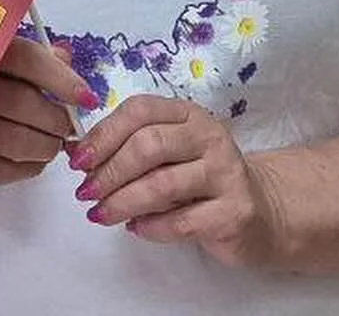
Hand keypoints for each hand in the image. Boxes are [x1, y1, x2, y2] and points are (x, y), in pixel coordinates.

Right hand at [0, 38, 96, 186]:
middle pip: (24, 103)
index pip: (26, 60)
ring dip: (45, 146)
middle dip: (56, 119)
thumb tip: (64, 60)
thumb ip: (26, 53)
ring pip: (16, 141)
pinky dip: (27, 168)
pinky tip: (33, 161)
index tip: (86, 98)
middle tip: (65, 125)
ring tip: (51, 144)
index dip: (61, 79)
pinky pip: (0, 170)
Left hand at [68, 93, 281, 266]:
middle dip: (109, 171)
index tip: (77, 160)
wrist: (261, 211)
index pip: (139, 111)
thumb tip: (78, 153)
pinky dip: (151, 227)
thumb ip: (130, 147)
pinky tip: (135, 228)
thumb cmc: (200, 177)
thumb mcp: (168, 153)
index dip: (103, 134)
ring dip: (123, 202)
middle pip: (148, 146)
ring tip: (100, 214)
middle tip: (85, 192)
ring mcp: (226, 173)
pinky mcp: (235, 212)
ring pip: (162, 185)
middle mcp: (209, 136)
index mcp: (186, 113)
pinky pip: (182, 222)